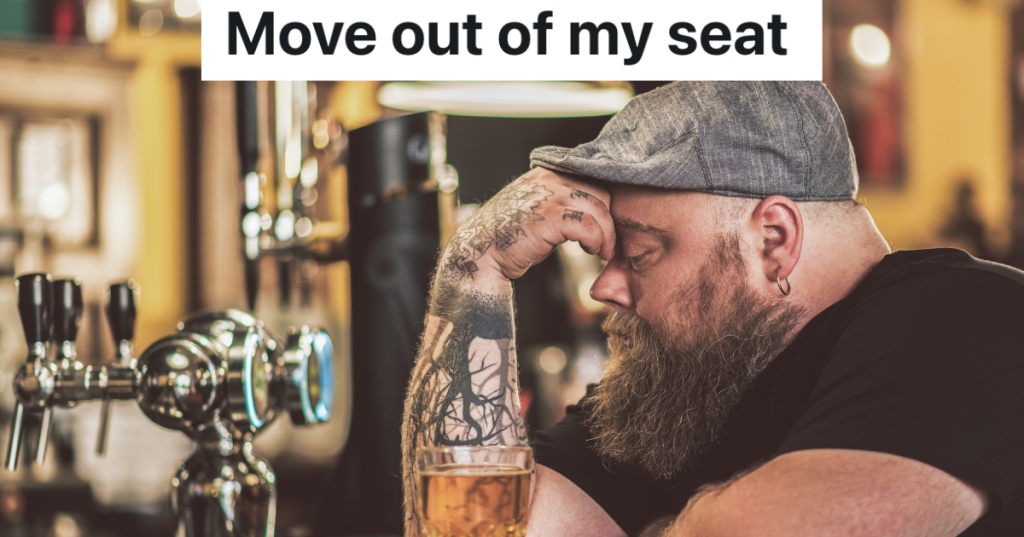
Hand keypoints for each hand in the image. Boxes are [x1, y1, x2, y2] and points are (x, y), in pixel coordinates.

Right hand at [443, 167, 614, 281]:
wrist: (481, 252)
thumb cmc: (510, 236)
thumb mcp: (537, 208)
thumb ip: (561, 201)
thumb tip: (595, 210)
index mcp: (547, 173)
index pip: (592, 180)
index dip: (604, 204)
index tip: (606, 225)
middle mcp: (550, 178)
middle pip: (601, 194)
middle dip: (609, 220)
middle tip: (606, 242)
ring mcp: (550, 195)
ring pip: (599, 210)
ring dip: (606, 235)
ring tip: (602, 251)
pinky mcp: (551, 217)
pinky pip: (589, 226)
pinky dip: (596, 242)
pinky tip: (591, 251)